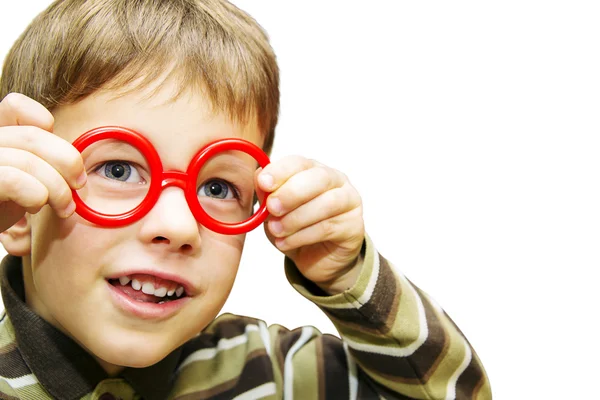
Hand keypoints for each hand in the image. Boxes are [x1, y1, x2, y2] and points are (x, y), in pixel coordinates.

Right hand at [0, 93, 85, 233]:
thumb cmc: (8, 206)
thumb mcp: (29, 175)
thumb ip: (44, 155)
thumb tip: (76, 158)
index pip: (16, 105)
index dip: (44, 124)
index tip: (58, 150)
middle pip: (33, 136)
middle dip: (67, 163)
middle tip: (78, 186)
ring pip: (28, 161)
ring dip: (58, 190)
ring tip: (63, 208)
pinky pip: (14, 181)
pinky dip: (36, 196)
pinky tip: (35, 206)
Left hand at [256, 156, 364, 294]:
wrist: (317, 259)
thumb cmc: (296, 228)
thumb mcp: (275, 211)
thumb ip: (267, 194)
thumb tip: (258, 176)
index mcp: (313, 170)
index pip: (299, 163)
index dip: (281, 170)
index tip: (263, 183)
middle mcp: (335, 180)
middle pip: (319, 178)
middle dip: (292, 192)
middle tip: (272, 207)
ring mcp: (349, 201)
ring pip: (327, 203)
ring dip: (296, 218)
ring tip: (276, 231)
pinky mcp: (354, 225)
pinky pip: (329, 227)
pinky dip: (302, 236)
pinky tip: (286, 243)